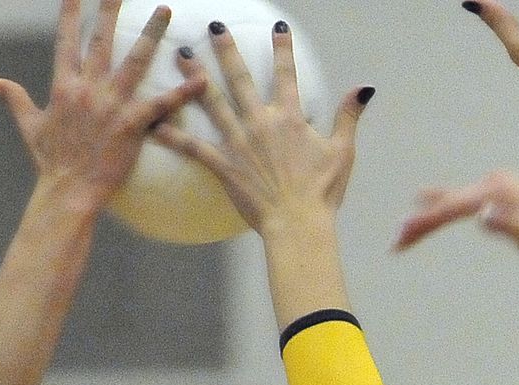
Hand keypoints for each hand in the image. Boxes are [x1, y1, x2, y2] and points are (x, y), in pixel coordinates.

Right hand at [0, 0, 204, 216]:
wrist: (67, 191)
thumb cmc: (50, 163)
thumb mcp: (30, 127)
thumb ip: (16, 100)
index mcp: (63, 85)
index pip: (67, 39)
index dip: (71, 11)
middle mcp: (87, 87)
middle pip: (102, 38)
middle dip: (112, 8)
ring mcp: (111, 104)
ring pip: (135, 60)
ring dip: (152, 33)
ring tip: (166, 10)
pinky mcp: (131, 124)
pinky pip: (161, 103)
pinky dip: (183, 92)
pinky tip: (201, 78)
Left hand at [153, 21, 371, 233]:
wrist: (299, 224)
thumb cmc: (322, 192)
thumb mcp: (343, 153)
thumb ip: (349, 117)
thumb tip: (364, 89)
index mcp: (290, 119)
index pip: (287, 74)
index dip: (283, 48)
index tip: (277, 27)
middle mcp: (261, 122)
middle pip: (240, 77)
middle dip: (225, 48)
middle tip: (213, 26)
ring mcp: (240, 142)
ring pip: (212, 101)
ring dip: (194, 77)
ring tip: (181, 55)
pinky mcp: (224, 165)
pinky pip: (194, 148)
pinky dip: (172, 137)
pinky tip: (153, 125)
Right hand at [395, 172, 518, 266]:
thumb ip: (509, 225)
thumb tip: (483, 217)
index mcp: (499, 189)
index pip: (454, 205)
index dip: (427, 222)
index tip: (404, 236)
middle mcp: (496, 183)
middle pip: (449, 202)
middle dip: (422, 222)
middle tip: (396, 242)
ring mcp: (501, 189)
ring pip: (456, 202)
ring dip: (430, 217)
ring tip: (406, 230)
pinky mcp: (505, 199)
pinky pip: (467, 203)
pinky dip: (446, 209)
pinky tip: (432, 204)